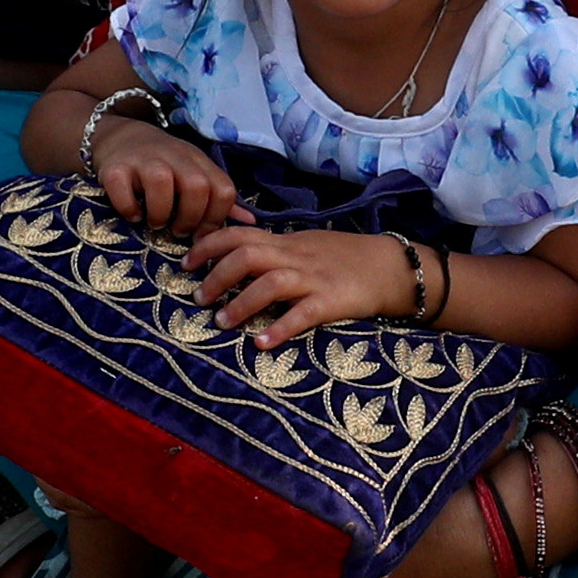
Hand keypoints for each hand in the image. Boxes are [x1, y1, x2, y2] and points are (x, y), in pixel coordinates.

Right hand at [89, 122, 239, 238]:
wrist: (120, 137)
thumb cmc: (164, 164)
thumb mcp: (195, 174)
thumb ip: (219, 200)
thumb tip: (251, 222)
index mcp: (198, 162)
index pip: (223, 189)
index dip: (216, 218)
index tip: (201, 234)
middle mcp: (174, 157)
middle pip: (197, 186)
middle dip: (190, 217)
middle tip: (178, 230)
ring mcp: (143, 160)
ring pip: (161, 183)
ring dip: (160, 213)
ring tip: (156, 223)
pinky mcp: (114, 168)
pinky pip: (122, 190)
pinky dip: (128, 208)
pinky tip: (133, 214)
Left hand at [188, 224, 416, 346]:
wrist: (391, 267)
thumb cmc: (345, 258)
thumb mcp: (305, 244)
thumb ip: (274, 249)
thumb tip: (237, 255)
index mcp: (286, 242)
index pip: (239, 234)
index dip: (208, 245)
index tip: (186, 262)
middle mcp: (295, 257)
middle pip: (246, 256)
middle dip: (216, 276)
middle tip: (198, 298)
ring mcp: (314, 279)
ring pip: (270, 283)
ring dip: (241, 304)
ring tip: (222, 323)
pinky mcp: (331, 302)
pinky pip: (302, 315)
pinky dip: (279, 329)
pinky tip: (262, 344)